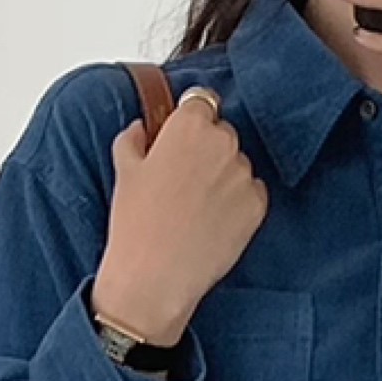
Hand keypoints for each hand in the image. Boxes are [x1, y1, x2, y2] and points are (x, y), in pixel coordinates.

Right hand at [93, 88, 269, 344]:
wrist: (156, 277)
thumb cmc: (137, 224)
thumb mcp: (124, 170)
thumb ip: (133, 138)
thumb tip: (141, 129)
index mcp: (190, 124)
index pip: (202, 104)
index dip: (192, 125)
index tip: (185, 143)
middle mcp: (223, 141)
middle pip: (223, 134)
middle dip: (210, 152)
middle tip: (189, 182)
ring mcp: (244, 174)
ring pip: (239, 165)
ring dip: (226, 178)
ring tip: (201, 208)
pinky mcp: (257, 206)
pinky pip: (253, 194)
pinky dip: (240, 204)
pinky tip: (216, 222)